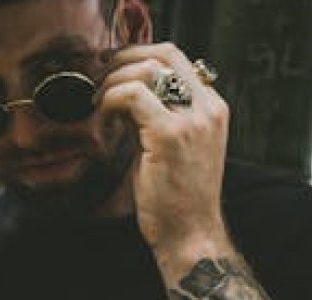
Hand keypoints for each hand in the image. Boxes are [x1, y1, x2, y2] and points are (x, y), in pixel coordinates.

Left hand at [99, 43, 233, 278]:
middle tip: (98, 77)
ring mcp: (191, 120)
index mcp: (212, 108)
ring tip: (98, 101)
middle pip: (164, 54)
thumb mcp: (172, 146)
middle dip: (123, 59)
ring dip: (113, 80)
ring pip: (146, 71)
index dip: (139, 54)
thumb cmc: (177, 197)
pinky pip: (131, 95)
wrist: (190, 234)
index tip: (112, 67)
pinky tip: (103, 115)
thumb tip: (124, 92)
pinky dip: (110, 99)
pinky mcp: (169, 134)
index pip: (176, 57)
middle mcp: (208, 108)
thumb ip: (155, 116)